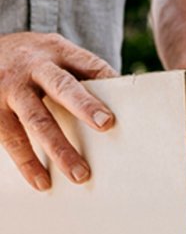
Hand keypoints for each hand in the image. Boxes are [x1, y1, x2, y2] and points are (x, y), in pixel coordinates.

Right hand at [0, 33, 117, 190]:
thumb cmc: (35, 58)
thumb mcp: (58, 52)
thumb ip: (87, 71)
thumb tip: (125, 98)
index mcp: (56, 52)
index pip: (84, 66)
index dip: (96, 93)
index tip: (110, 119)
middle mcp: (31, 67)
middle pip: (59, 89)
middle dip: (82, 109)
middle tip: (104, 128)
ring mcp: (7, 89)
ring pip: (32, 121)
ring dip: (54, 151)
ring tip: (77, 176)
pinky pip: (8, 138)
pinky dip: (25, 162)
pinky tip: (40, 181)